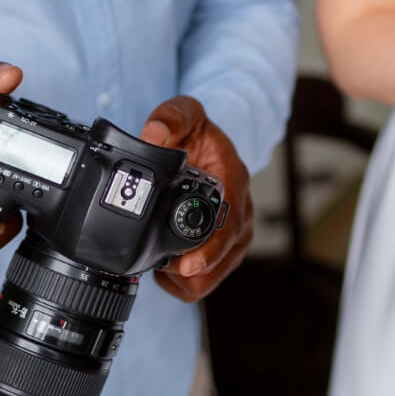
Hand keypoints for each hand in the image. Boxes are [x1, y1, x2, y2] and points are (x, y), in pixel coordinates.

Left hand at [140, 96, 251, 301]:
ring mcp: (234, 233)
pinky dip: (185, 282)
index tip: (187, 265)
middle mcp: (241, 212)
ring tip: (158, 268)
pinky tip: (164, 269)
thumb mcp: (185, 113)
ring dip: (187, 280)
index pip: (229, 224)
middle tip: (159, 269)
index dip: (210, 250)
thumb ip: (170, 118)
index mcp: (234, 181)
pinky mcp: (223, 248)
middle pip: (223, 259)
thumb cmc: (197, 132)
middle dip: (192, 272)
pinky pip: (207, 278)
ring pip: (214, 275)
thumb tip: (154, 135)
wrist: (206, 144)